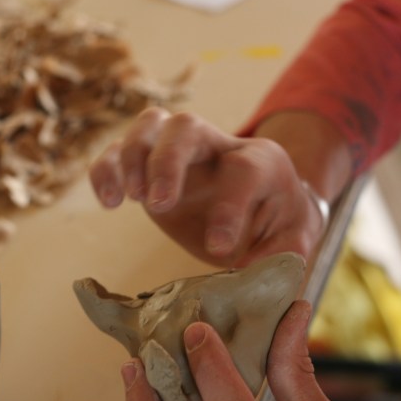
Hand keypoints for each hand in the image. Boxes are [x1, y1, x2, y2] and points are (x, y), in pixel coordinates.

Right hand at [89, 108, 325, 267]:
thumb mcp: (294, 241)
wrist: (264, 209)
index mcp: (262, 163)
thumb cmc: (279, 226)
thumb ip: (282, 257)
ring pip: (150, 125)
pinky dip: (106, 169)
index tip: (217, 247)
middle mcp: (219, 147)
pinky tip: (109, 202)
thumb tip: (249, 274)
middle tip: (158, 206)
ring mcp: (182, 153)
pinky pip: (120, 151)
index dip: (229, 207)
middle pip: (187, 127)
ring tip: (129, 200)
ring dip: (132, 158)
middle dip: (167, 161)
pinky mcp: (151, 168)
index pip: (243, 170)